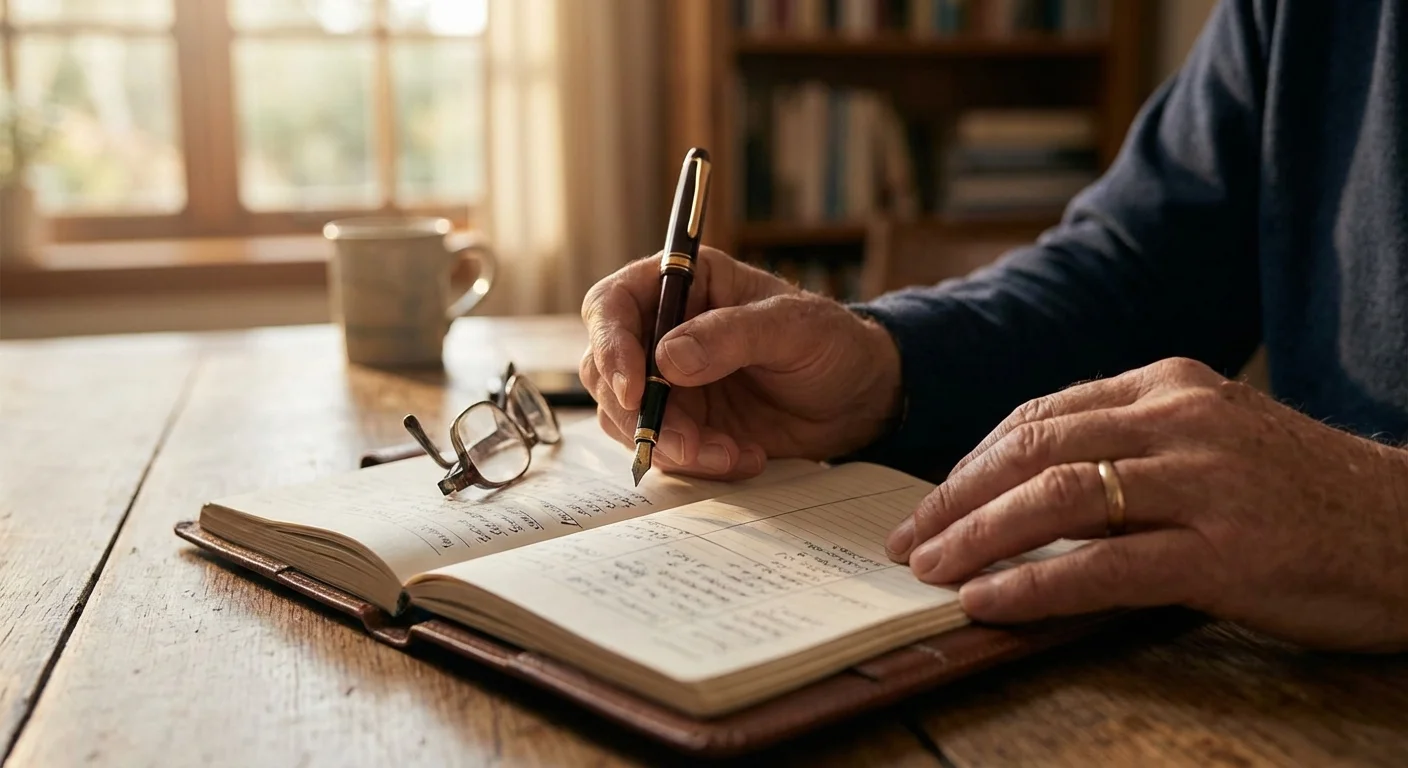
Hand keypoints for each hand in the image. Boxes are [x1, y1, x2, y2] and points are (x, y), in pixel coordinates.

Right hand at [580, 247, 901, 478]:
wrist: (860, 398)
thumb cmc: (831, 343)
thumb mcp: (792, 327)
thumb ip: (730, 336)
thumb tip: (668, 359)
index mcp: (683, 284)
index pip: (612, 304)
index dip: (609, 343)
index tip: (632, 387)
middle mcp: (664, 331)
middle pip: (606, 369)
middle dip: (640, 412)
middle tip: (687, 442)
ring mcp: (670, 382)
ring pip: (627, 417)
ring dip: (671, 444)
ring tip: (729, 454)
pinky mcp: (685, 424)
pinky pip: (663, 448)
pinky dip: (696, 462)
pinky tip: (743, 458)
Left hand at [885, 357, 1407, 651]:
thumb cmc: (1303, 493)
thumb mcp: (1213, 438)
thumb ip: (1128, 446)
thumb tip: (1024, 488)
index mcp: (1169, 384)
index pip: (1040, 414)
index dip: (972, 462)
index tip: (930, 502)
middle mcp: (1181, 420)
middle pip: (1033, 449)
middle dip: (955, 498)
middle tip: (908, 539)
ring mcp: (1206, 483)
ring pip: (1058, 499)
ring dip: (978, 538)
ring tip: (931, 570)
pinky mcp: (1227, 552)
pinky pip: (1106, 568)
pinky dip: (1035, 586)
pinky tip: (991, 603)